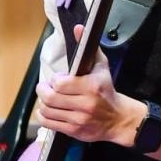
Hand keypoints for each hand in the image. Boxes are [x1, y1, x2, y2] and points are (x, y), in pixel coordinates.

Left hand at [35, 25, 141, 146]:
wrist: (118, 118)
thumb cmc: (106, 90)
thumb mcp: (101, 66)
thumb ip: (89, 48)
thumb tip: (78, 28)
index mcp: (91, 87)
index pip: (59, 83)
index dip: (54, 80)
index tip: (57, 79)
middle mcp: (85, 104)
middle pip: (50, 97)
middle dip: (43, 90)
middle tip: (45, 87)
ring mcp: (78, 119)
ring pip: (47, 111)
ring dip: (42, 103)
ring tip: (47, 97)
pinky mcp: (73, 131)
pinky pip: (49, 124)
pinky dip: (43, 116)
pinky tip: (47, 110)